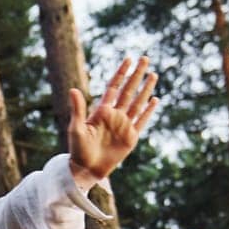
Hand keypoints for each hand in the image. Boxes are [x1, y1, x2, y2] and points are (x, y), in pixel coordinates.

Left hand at [67, 57, 159, 186]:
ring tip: (153, 75)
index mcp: (102, 110)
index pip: (114, 86)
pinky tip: (154, 100)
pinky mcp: (131, 138)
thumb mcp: (76, 128)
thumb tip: (73, 89)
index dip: (121, 73)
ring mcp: (124, 125)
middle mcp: (115, 115)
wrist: (87, 169)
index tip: (128, 59)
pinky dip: (148, 111)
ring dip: (145, 89)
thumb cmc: (78, 150)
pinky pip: (142, 121)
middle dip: (137, 75)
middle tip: (145, 58)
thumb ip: (77, 109)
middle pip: (129, 90)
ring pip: (138, 103)